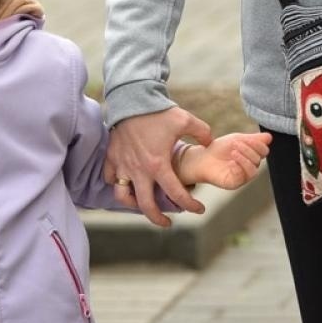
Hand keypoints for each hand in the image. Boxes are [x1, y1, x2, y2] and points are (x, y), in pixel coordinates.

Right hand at [105, 106, 213, 227]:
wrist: (130, 99)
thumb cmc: (158, 111)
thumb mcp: (185, 120)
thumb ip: (202, 132)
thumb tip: (211, 142)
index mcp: (158, 165)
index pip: (176, 194)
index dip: (191, 205)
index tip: (199, 208)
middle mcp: (139, 170)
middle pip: (146, 206)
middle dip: (159, 219)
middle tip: (168, 223)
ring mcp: (122, 164)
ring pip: (123, 196)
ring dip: (133, 205)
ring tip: (142, 206)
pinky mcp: (111, 156)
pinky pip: (110, 177)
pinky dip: (117, 183)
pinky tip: (125, 182)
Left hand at [177, 131, 271, 189]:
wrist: (203, 158)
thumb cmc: (219, 149)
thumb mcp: (236, 139)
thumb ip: (252, 139)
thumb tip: (269, 137)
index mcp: (252, 155)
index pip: (263, 151)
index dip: (258, 144)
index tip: (247, 138)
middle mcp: (250, 167)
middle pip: (258, 159)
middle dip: (248, 150)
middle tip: (236, 144)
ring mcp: (243, 176)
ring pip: (253, 170)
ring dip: (244, 159)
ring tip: (233, 152)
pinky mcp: (234, 183)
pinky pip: (242, 178)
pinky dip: (238, 169)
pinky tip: (231, 162)